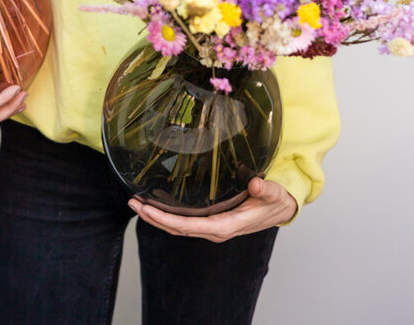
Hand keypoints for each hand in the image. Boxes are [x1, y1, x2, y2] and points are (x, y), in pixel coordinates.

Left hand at [128, 177, 296, 242]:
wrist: (280, 209)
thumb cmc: (275, 201)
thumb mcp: (273, 193)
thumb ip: (264, 189)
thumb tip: (255, 184)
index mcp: (226, 225)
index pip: (190, 226)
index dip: (167, 219)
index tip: (148, 210)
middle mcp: (215, 230)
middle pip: (178, 229)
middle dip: (154, 217)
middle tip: (133, 203)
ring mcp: (212, 228)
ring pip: (179, 228)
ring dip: (157, 218)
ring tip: (137, 204)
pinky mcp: (212, 222)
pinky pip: (185, 223)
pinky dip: (168, 217)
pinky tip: (156, 206)